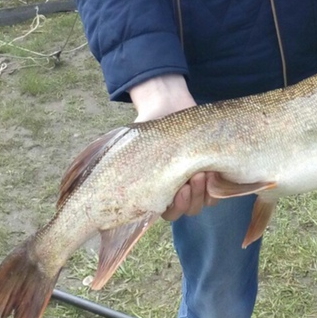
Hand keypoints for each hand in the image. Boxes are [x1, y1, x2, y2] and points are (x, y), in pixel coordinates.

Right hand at [129, 74, 217, 220]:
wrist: (167, 104)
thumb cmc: (148, 127)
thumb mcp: (132, 146)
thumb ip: (123, 165)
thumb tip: (97, 186)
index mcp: (158, 190)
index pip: (168, 213)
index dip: (175, 208)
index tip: (178, 190)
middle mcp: (176, 189)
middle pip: (188, 210)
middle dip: (191, 198)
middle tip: (194, 179)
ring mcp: (195, 180)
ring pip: (203, 202)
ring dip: (204, 192)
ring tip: (203, 173)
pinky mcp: (211, 169)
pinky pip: (219, 189)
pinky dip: (218, 185)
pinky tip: (215, 172)